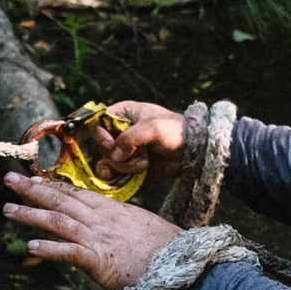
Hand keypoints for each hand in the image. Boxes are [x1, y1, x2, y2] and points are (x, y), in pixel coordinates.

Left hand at [3, 171, 181, 289]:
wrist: (177, 264)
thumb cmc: (162, 248)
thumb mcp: (138, 225)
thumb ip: (117, 222)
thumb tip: (106, 224)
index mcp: (110, 210)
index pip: (75, 193)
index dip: (51, 184)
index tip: (32, 177)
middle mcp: (100, 219)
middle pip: (61, 199)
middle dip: (32, 189)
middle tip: (8, 180)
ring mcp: (98, 238)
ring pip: (58, 221)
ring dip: (31, 215)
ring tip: (8, 209)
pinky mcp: (98, 261)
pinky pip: (69, 252)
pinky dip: (50, 249)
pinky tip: (31, 246)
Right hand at [22, 100, 184, 183]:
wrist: (193, 152)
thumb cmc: (175, 131)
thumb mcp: (152, 128)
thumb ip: (129, 139)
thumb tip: (114, 156)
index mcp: (123, 114)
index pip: (96, 122)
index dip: (100, 134)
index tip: (111, 142)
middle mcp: (120, 131)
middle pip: (99, 145)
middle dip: (116, 153)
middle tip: (136, 152)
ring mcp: (124, 150)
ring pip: (107, 161)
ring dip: (125, 165)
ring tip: (145, 161)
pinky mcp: (130, 167)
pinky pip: (114, 173)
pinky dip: (122, 175)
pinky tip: (138, 172)